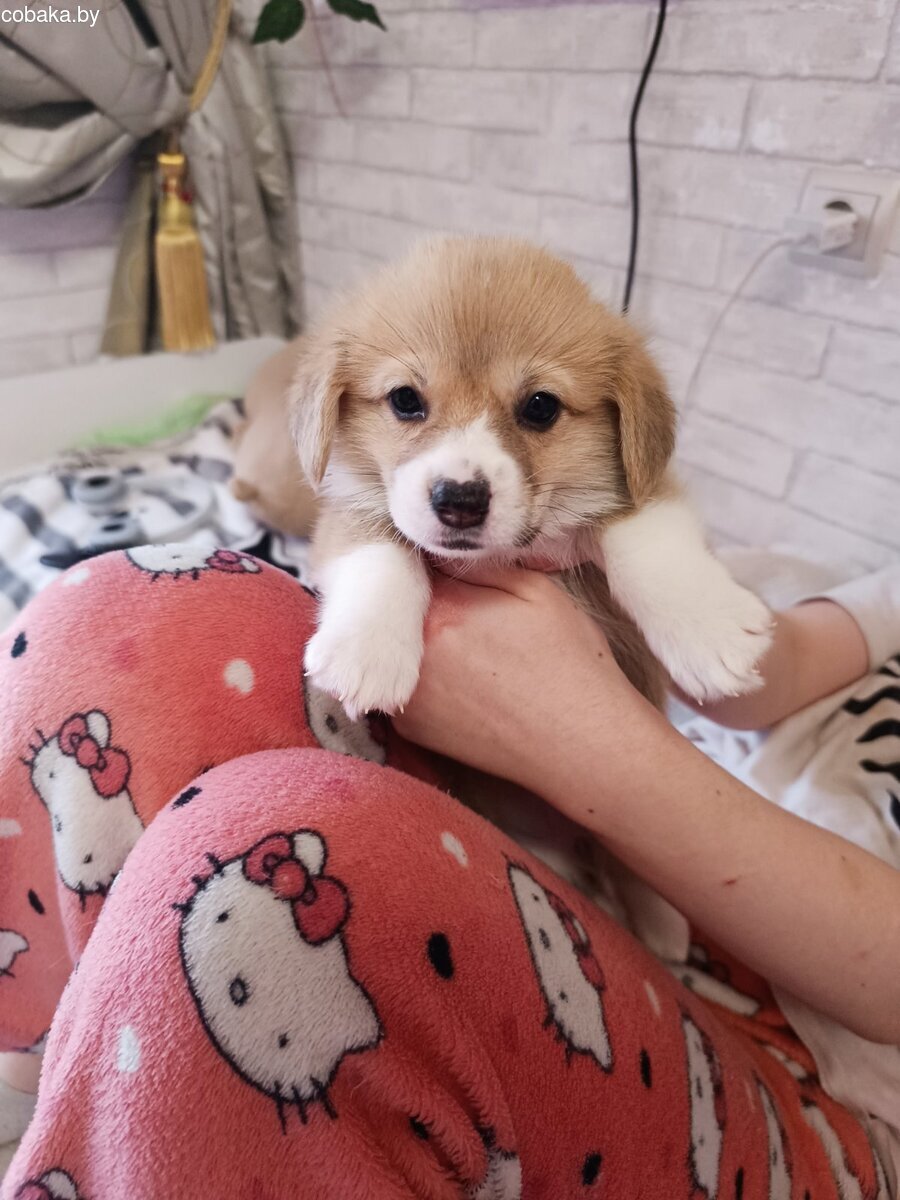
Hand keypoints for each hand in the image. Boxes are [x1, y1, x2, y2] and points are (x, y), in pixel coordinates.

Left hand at [393, 564, 644, 796]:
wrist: (582, 742)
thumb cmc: (569, 663)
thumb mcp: (536, 590)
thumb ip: (479, 563)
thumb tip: (440, 548)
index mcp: (444, 610)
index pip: (417, 568)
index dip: (437, 567)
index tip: (455, 576)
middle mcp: (415, 653)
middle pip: (402, 610)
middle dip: (427, 605)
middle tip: (470, 618)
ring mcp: (406, 695)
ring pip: (399, 648)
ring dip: (422, 643)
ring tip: (471, 654)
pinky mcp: (410, 728)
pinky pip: (402, 687)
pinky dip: (423, 681)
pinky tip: (463, 685)